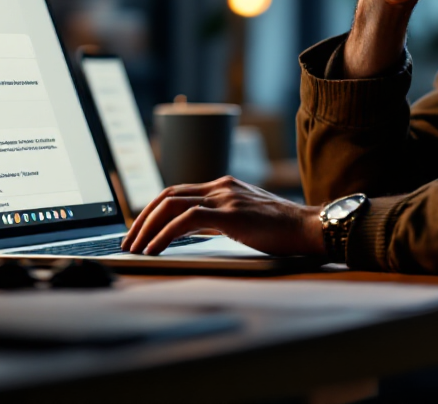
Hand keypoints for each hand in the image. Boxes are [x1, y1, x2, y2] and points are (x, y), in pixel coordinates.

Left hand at [121, 176, 325, 256]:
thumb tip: (194, 231)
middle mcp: (220, 186)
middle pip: (166, 196)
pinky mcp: (230, 214)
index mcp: (223, 186)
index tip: (138, 231)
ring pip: (171, 205)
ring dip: (147, 228)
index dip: (152, 211)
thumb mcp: (246, 218)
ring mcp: (225, 198)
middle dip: (141, 219)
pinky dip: (164, 235)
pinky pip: (186, 221)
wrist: (310, 227)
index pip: (176, 192)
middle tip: (128, 242)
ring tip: (135, 249)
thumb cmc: (282, 229)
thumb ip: (222, 217)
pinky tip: (155, 251)